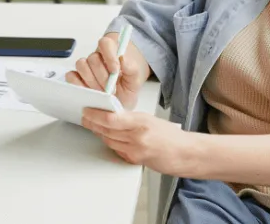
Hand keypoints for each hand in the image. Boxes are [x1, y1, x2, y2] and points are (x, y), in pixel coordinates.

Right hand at [66, 33, 149, 109]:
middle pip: (93, 58)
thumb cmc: (127, 86)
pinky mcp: (76, 78)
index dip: (109, 56)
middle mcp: (96, 57)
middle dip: (102, 76)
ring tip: (102, 92)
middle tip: (111, 88)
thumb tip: (122, 58)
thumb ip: (132, 68)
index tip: (116, 71)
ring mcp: (85, 67)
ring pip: (81, 65)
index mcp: (111, 52)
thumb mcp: (135, 79)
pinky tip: (90, 92)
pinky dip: (78, 84)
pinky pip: (71, 76)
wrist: (121, 99)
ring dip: (92, 81)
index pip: (105, 43)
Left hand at [82, 108, 196, 177]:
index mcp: (141, 121)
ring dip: (100, 133)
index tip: (87, 111)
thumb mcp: (150, 120)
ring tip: (94, 126)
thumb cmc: (171, 136)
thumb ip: (131, 119)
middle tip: (85, 117)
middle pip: (107, 130)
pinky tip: (108, 138)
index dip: (95, 115)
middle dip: (93, 124)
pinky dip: (111, 143)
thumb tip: (113, 116)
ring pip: (109, 141)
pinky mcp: (134, 160)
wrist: (184, 153)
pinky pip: (116, 150)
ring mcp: (135, 150)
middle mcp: (137, 136)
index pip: (111, 118)